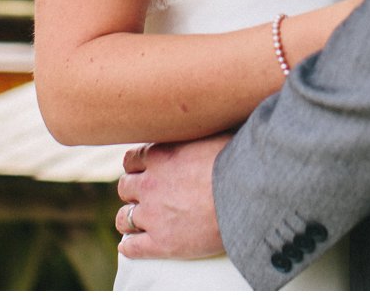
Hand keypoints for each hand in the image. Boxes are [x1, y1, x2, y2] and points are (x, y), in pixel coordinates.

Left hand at [115, 133, 228, 260]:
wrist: (246, 195)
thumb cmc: (237, 161)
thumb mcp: (213, 134)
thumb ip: (197, 133)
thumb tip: (205, 121)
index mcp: (160, 156)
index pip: (131, 160)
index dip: (138, 167)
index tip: (147, 173)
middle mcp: (149, 184)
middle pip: (125, 188)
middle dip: (134, 192)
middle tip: (148, 198)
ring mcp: (152, 215)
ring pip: (123, 219)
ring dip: (130, 220)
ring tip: (140, 223)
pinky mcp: (161, 243)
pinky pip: (131, 248)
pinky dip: (130, 247)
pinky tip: (134, 246)